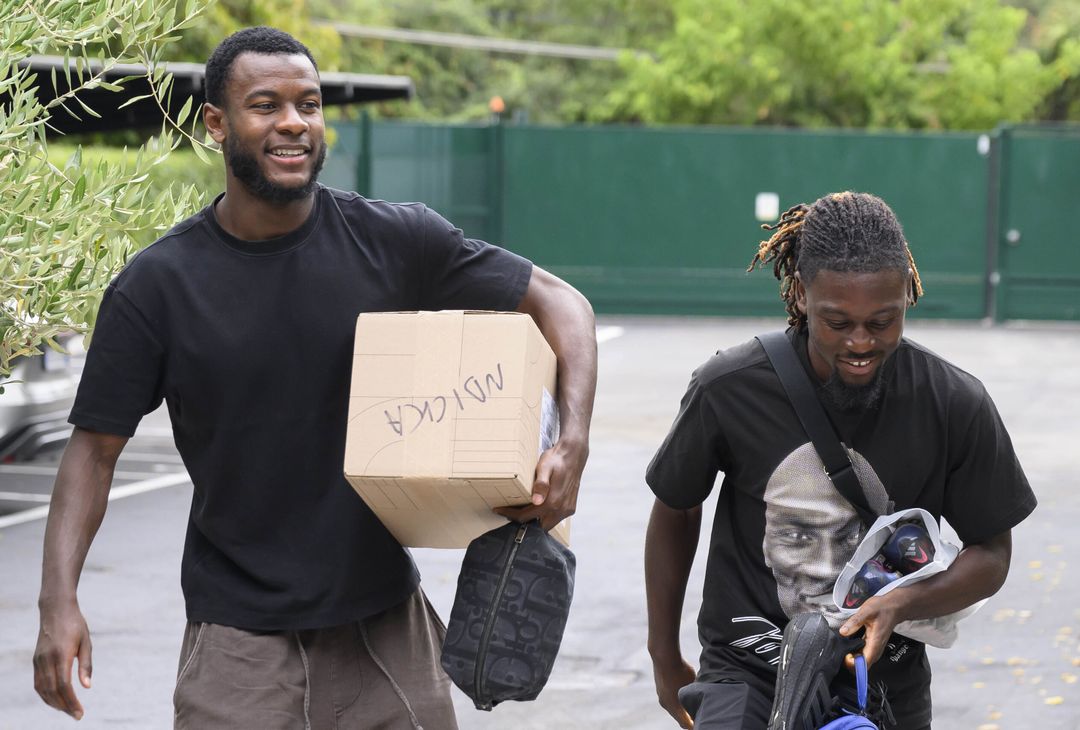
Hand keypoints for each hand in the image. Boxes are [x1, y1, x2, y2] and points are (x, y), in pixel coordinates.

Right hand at [34, 600, 91, 719]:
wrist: (55, 610)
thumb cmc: (75, 624)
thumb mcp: (86, 642)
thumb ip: (86, 665)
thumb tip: (87, 687)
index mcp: (61, 655)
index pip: (64, 686)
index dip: (71, 702)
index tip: (80, 713)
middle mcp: (46, 660)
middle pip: (52, 691)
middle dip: (64, 706)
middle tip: (76, 715)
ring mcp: (38, 661)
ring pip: (43, 689)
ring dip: (54, 703)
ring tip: (68, 710)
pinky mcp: (35, 661)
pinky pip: (38, 683)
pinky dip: (46, 695)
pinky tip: (56, 699)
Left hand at [494, 436, 587, 531]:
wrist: (573, 455)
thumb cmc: (556, 460)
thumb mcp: (544, 467)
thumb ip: (541, 484)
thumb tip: (536, 501)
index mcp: (553, 501)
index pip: (526, 516)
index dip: (511, 515)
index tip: (499, 510)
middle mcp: (562, 508)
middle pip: (538, 526)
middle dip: (524, 522)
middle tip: (509, 512)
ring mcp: (567, 509)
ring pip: (547, 524)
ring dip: (535, 520)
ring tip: (521, 510)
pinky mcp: (570, 507)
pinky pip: (555, 518)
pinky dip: (544, 516)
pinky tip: (537, 507)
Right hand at [651, 654, 696, 727]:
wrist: (664, 655)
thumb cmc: (681, 670)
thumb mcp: (693, 684)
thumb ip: (697, 697)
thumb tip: (702, 702)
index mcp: (674, 707)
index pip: (686, 724)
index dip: (694, 725)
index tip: (702, 723)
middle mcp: (666, 705)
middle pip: (679, 718)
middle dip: (689, 719)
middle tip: (700, 716)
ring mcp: (661, 697)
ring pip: (674, 709)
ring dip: (683, 709)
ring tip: (693, 705)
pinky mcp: (659, 689)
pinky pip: (670, 700)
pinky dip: (677, 701)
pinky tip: (684, 693)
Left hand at [839, 593, 902, 669]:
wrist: (893, 607)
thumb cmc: (882, 609)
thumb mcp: (866, 611)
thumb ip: (855, 622)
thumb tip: (843, 632)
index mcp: (875, 643)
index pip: (865, 663)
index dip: (854, 665)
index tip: (845, 657)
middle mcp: (876, 648)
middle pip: (863, 664)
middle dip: (851, 663)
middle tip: (841, 652)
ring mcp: (875, 648)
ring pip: (863, 660)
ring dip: (853, 658)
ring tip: (843, 649)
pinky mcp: (873, 645)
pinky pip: (863, 654)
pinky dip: (855, 653)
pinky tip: (848, 646)